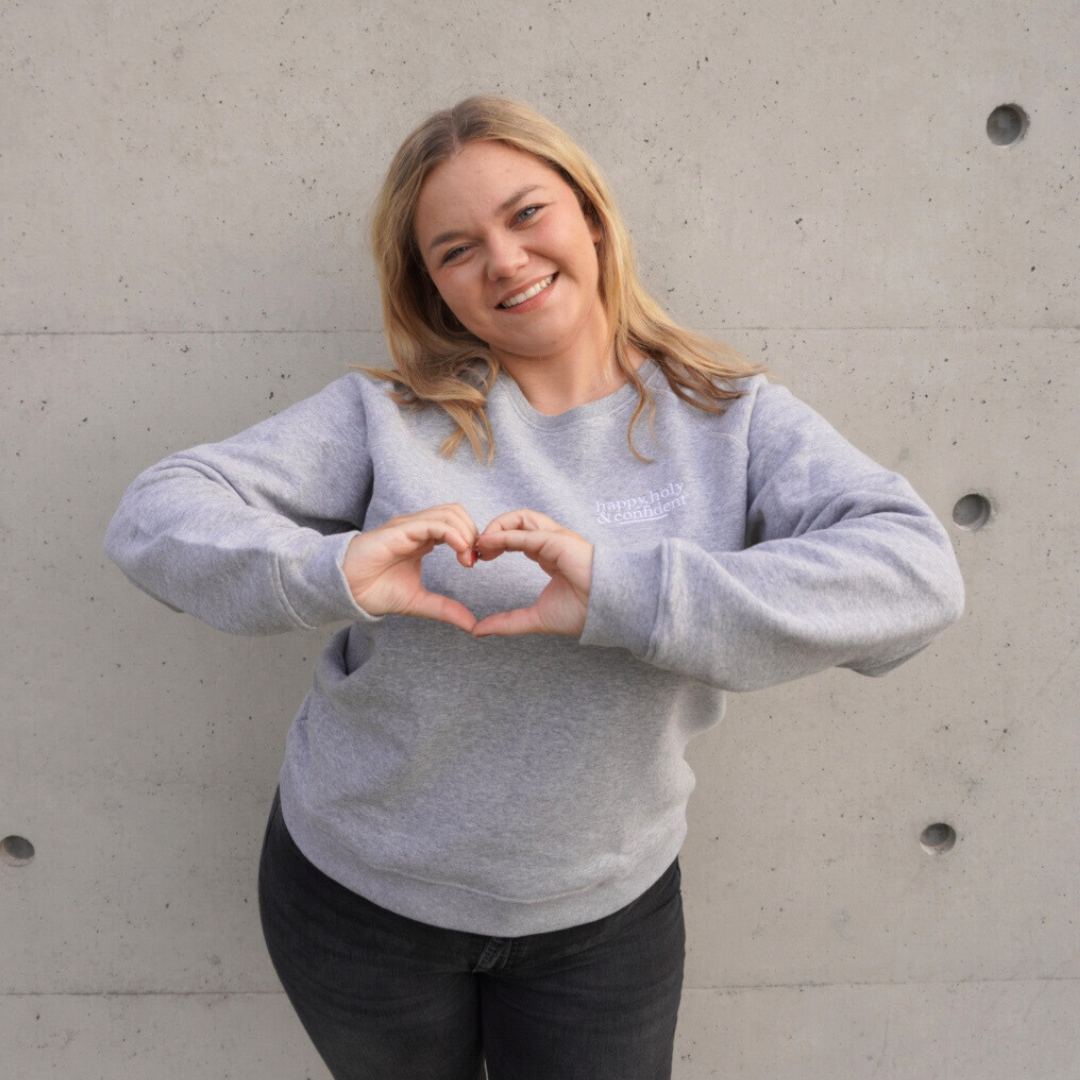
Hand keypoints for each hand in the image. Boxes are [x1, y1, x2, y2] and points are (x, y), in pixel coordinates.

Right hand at [341, 504, 478, 632]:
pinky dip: (453, 534)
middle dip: (472, 532)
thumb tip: (473, 625)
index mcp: (424, 539)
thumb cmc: (376, 591)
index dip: (471, 540)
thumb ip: (445, 609)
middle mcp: (418, 528)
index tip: (474, 563)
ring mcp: (409, 527)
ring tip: (467, 558)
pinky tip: (459, 552)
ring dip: (466, 532)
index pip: (457, 524)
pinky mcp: (401, 531)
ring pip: (448, 513)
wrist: (346, 591)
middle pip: (456, 512)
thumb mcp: (419, 602)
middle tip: (473, 560)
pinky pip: (433, 523)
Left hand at [471, 510, 593, 637]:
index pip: (517, 537)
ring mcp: (557, 538)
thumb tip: (478, 631)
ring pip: (521, 518)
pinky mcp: (558, 541)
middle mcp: (553, 542)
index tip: (479, 558)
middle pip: (517, 521)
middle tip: (474, 549)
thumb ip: (507, 623)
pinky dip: (504, 536)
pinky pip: (526, 534)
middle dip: (492, 530)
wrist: (608, 612)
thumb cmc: (582, 612)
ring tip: (480, 543)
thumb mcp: (535, 619)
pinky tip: (488, 544)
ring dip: (497, 526)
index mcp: (549, 554)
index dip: (495, 543)